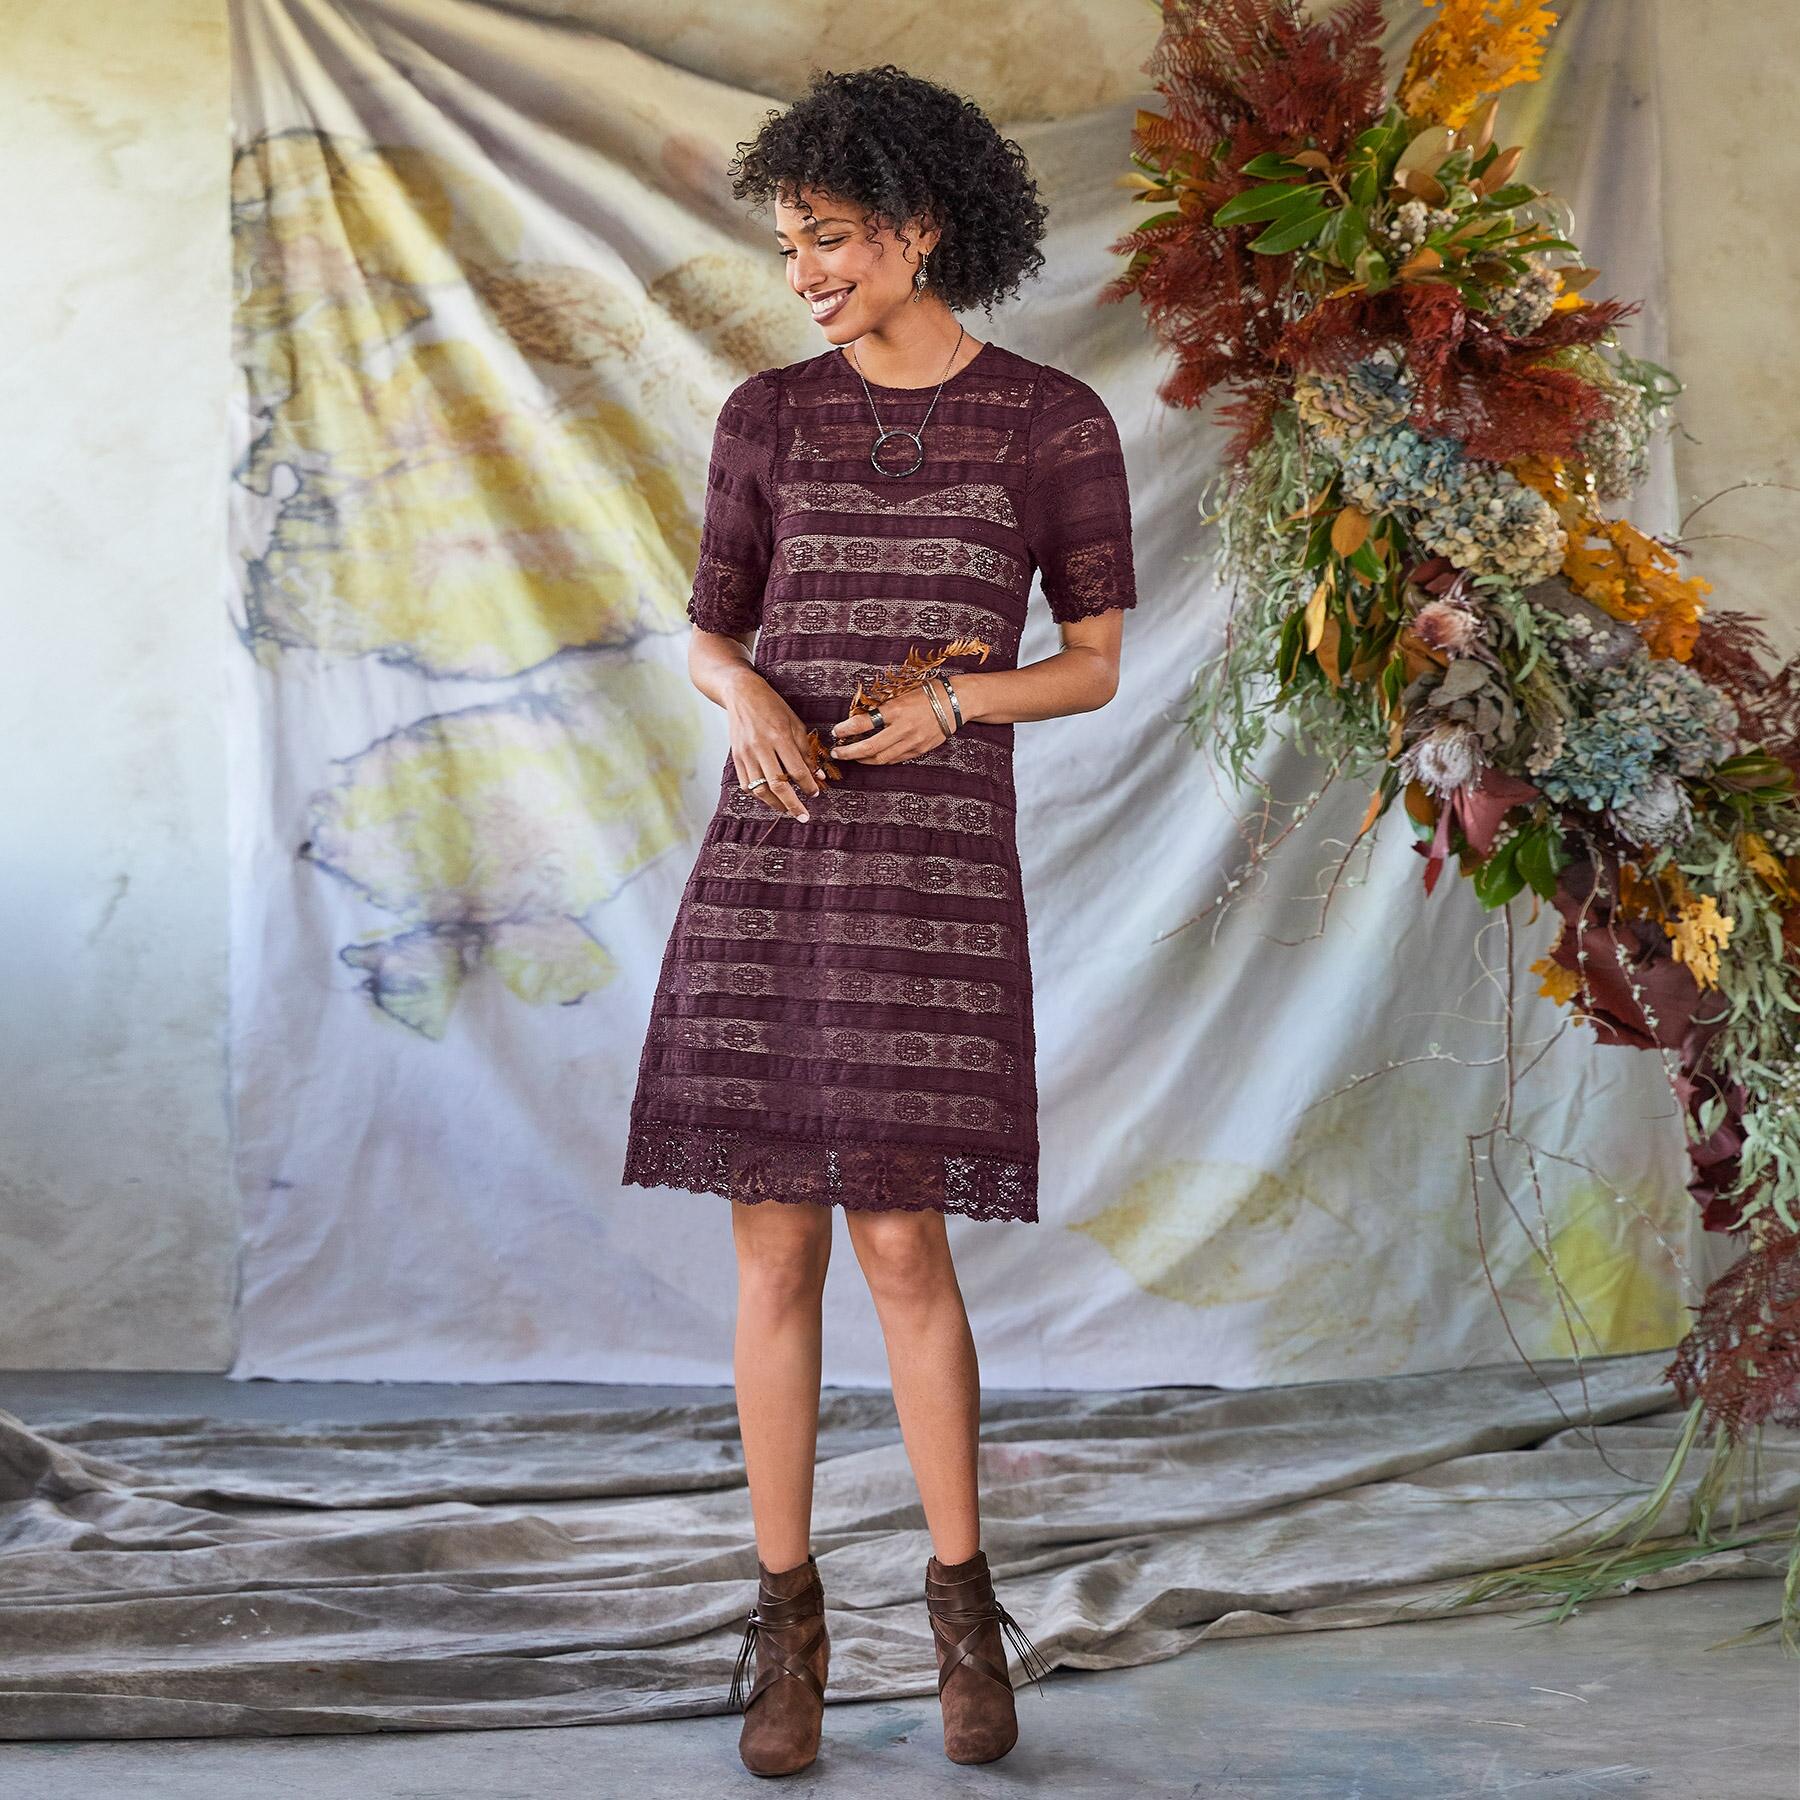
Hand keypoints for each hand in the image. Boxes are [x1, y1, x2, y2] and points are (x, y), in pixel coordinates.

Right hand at [723, 670, 829, 820]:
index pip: (797, 770)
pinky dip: (759, 795)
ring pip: (760, 789)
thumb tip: (817, 776)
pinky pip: (746, 784)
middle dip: (792, 804)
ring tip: (786, 809)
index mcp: (780, 736)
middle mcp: (761, 747)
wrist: (741, 693)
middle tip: (803, 816)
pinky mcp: (736, 757)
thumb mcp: (795, 723)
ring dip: (775, 804)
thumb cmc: (772, 706)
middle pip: (778, 785)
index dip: (808, 786)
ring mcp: (746, 753)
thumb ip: (806, 750)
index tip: (815, 793)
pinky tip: (770, 797)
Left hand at [829, 680, 953, 764]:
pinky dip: (880, 759)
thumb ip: (883, 707)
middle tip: (837, 752)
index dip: (846, 729)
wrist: (956, 702)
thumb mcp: (902, 693)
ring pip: (881, 758)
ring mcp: (912, 742)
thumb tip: (860, 717)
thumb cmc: (928, 692)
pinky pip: (895, 759)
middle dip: (849, 752)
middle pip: (869, 747)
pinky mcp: (919, 750)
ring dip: (863, 759)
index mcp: (896, 709)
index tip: (836, 731)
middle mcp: (903, 728)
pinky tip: (872, 757)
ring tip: (852, 757)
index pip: (863, 722)